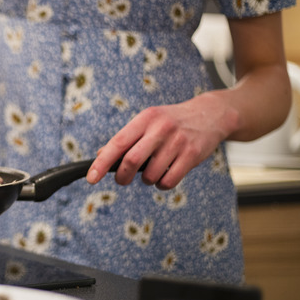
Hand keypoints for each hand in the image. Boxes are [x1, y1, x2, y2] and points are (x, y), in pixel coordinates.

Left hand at [87, 92, 237, 189]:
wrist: (209, 114)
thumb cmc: (170, 121)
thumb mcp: (147, 121)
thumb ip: (125, 138)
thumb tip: (100, 155)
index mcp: (144, 119)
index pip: (117, 143)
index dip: (101, 163)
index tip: (90, 178)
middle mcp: (160, 129)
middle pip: (131, 161)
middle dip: (122, 176)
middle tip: (122, 180)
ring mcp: (177, 142)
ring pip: (151, 175)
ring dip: (146, 180)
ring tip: (151, 172)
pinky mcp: (192, 155)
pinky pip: (169, 181)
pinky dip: (162, 184)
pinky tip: (165, 175)